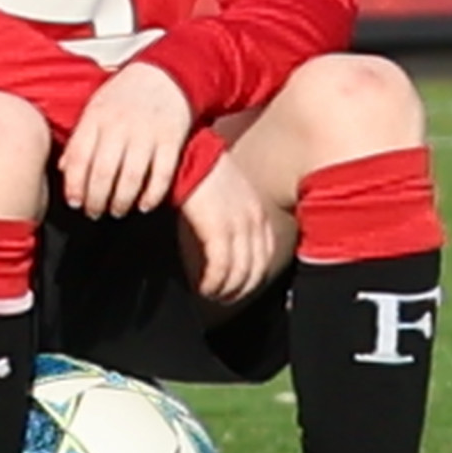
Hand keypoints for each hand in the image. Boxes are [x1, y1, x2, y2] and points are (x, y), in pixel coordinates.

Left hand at [60, 59, 195, 217]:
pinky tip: (144, 205)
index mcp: (96, 117)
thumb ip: (79, 138)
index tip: (74, 202)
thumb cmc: (124, 95)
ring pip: (131, 178)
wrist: (165, 74)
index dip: (74, 185)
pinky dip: (152, 195)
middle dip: (96, 200)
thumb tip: (63, 169)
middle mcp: (120, 125)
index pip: (79, 157)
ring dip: (121, 201)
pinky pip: (161, 175)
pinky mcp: (171, 139)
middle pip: (103, 173)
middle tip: (94, 212)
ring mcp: (147, 133)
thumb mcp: (95, 109)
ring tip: (116, 211)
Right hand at [175, 153, 294, 307]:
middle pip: (255, 268)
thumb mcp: (227, 193)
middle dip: (241, 289)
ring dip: (226, 290)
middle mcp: (253, 220)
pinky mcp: (217, 229)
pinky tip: (204, 287)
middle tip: (224, 299)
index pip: (265, 254)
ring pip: (239, 272)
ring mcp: (237, 225)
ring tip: (211, 295)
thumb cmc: (200, 171)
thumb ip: (232, 215)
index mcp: (257, 211)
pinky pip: (221, 268)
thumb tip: (226, 240)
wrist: (186, 153)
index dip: (253, 276)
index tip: (238, 286)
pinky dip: (214, 282)